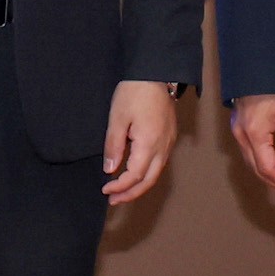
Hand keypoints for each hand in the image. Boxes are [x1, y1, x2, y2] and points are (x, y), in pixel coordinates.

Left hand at [102, 80, 179, 207]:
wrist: (155, 74)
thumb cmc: (134, 92)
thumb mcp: (117, 118)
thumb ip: (113, 146)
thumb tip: (110, 169)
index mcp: (149, 143)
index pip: (135, 176)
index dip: (120, 187)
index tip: (105, 190)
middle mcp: (163, 147)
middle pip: (149, 180)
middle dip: (131, 194)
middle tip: (113, 201)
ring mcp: (168, 142)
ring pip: (156, 173)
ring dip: (139, 185)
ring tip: (122, 192)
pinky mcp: (169, 137)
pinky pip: (160, 163)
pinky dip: (147, 174)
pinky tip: (135, 174)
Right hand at [229, 91, 274, 199]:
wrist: (258, 69)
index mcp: (254, 133)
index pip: (266, 167)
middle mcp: (242, 135)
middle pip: (256, 169)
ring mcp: (238, 132)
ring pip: (252, 162)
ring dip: (270, 173)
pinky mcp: (240, 128)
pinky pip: (250, 152)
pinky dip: (264, 162)